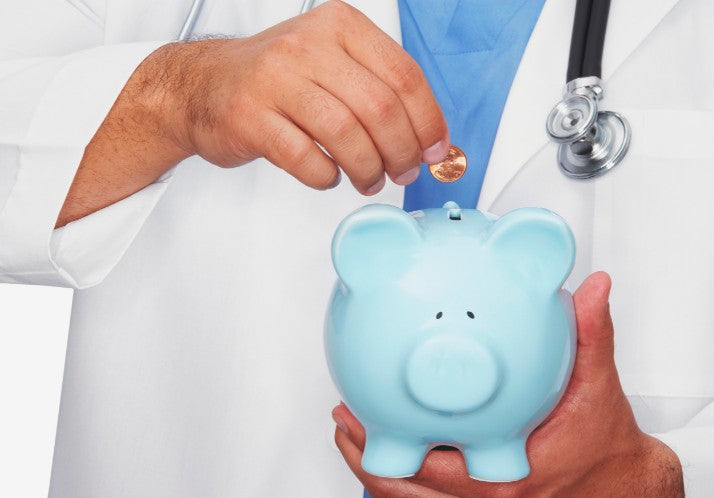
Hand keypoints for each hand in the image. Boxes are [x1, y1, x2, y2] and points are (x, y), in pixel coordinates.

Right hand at [57, 0, 447, 225]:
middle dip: (401, 152)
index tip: (435, 150)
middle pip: (380, 108)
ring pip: (346, 135)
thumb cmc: (278, 80)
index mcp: (338, 26)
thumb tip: (431, 140)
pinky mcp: (250, 117)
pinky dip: (326, 177)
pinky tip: (328, 174)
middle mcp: (307, 45)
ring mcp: (275, 79)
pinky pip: (306, 160)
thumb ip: (380, 90)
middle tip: (402, 172)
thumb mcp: (333, 63)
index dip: (428, 121)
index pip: (404, 75)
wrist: (202, 85)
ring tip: (368, 179)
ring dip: (367, 169)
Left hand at [333, 272, 687, 497]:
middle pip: (403, 487)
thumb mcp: (599, 390)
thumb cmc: (609, 454)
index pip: (427, 464)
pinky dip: (405, 489)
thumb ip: (591, 335)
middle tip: (347, 415)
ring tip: (354, 436)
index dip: (384, 439)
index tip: (364, 405)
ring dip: (377, 471)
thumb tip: (591, 289)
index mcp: (508, 479)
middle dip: (366, 451)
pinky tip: (399, 460)